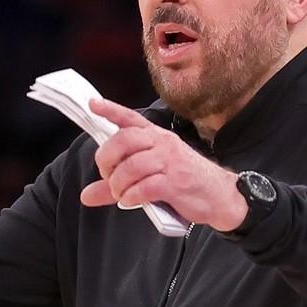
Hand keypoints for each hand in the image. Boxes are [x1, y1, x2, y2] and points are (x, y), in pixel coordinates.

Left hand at [79, 99, 247, 230]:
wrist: (221, 197)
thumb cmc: (184, 183)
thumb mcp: (150, 179)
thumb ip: (117, 186)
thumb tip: (86, 195)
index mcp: (157, 137)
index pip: (131, 119)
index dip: (111, 110)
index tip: (93, 104)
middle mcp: (163, 144)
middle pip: (124, 140)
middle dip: (107, 159)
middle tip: (107, 175)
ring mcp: (171, 162)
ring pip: (132, 166)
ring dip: (118, 184)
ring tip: (120, 194)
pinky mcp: (176, 183)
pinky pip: (145, 187)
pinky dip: (131, 196)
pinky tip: (131, 201)